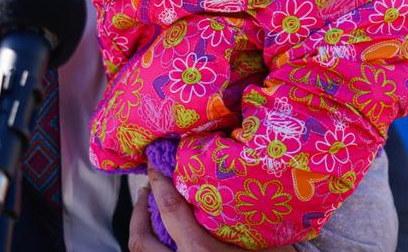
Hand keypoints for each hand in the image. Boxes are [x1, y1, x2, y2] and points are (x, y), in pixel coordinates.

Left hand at [128, 169, 295, 251]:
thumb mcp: (270, 246)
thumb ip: (249, 221)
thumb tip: (243, 188)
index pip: (168, 208)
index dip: (158, 182)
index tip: (155, 163)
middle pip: (140, 241)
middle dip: (137, 214)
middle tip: (146, 191)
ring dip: (143, 236)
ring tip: (152, 217)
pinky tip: (168, 245)